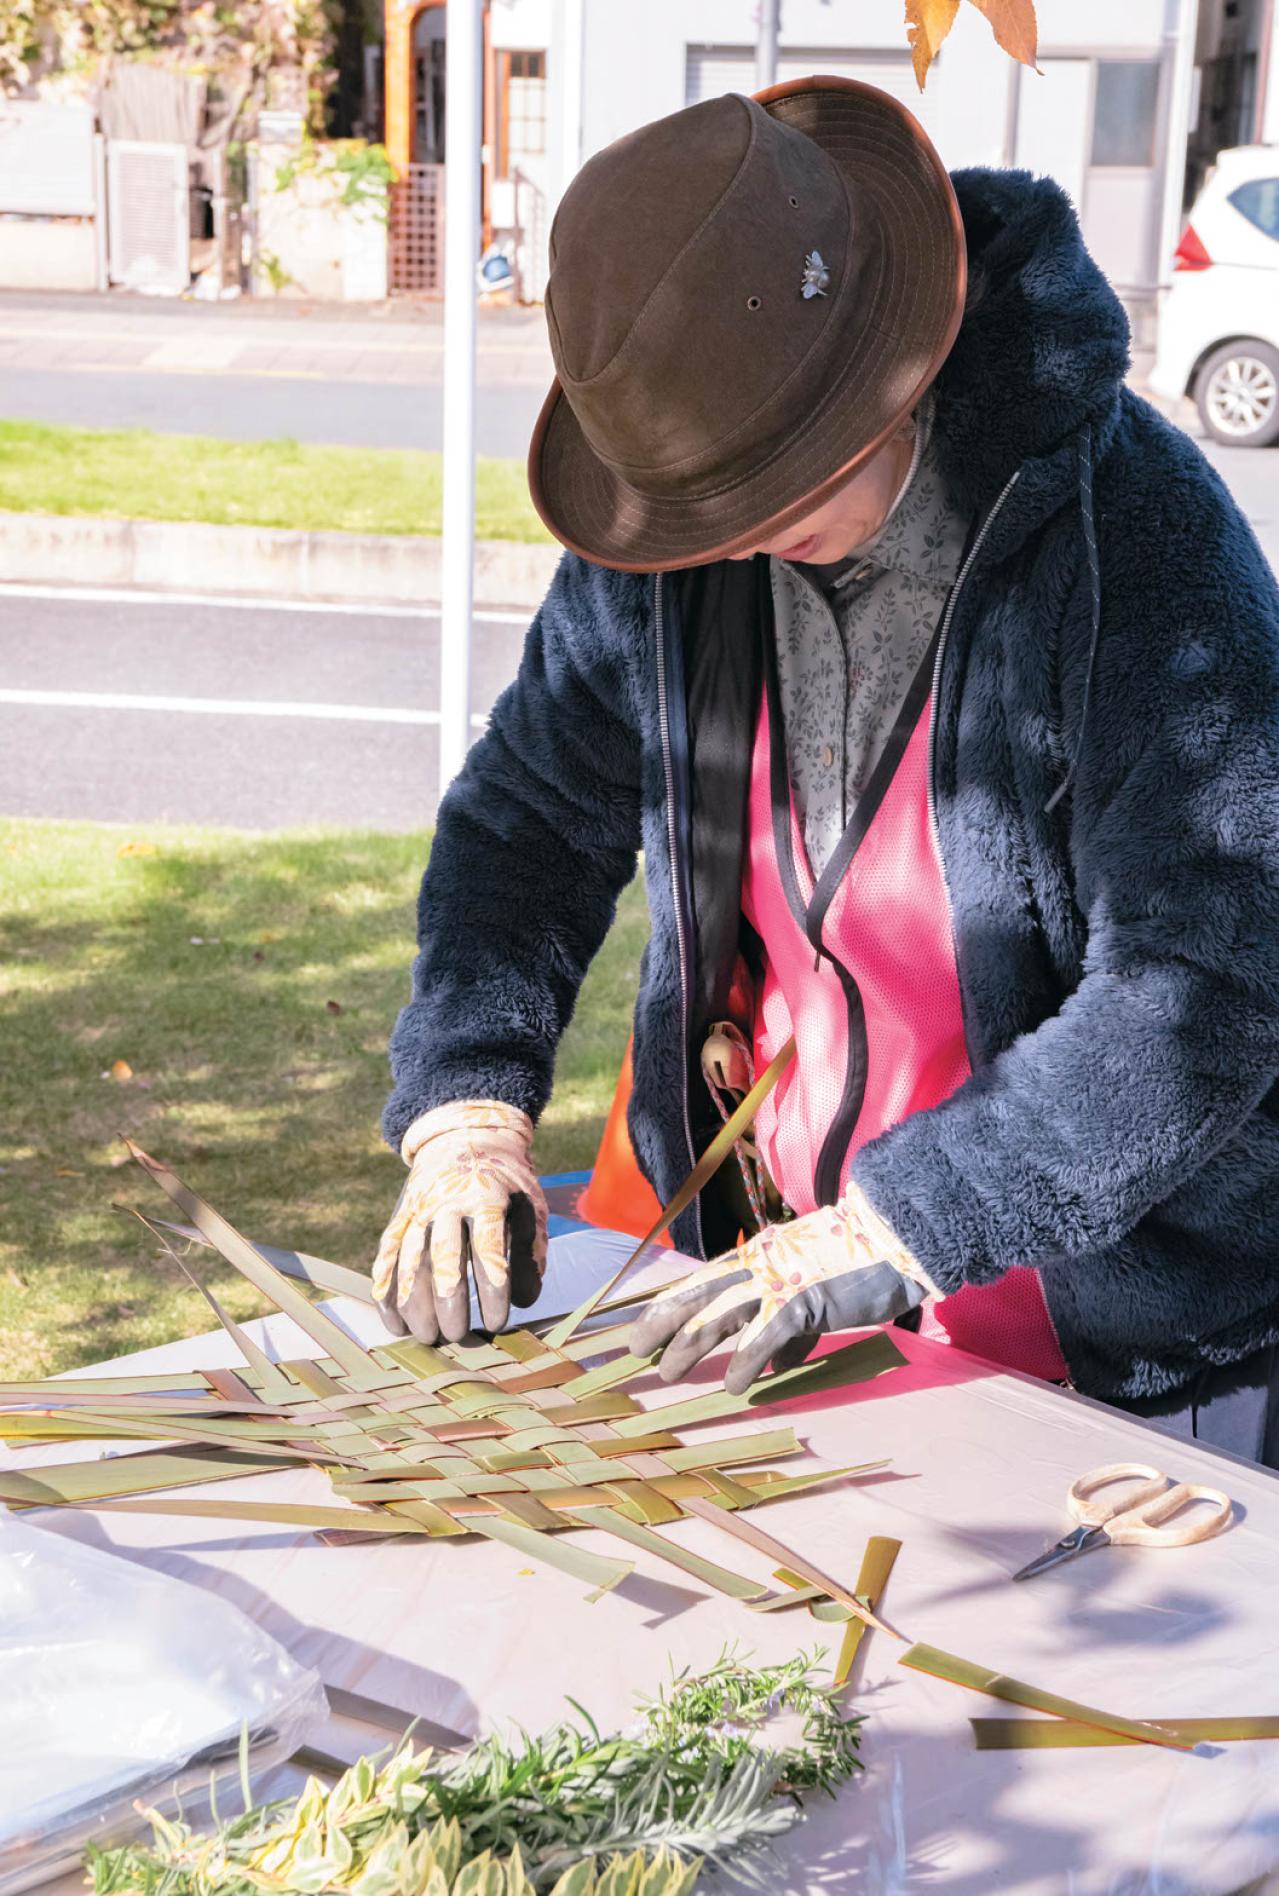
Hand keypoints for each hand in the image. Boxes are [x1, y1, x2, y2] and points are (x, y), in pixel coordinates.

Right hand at [373, 1101, 546, 1342]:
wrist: (464, 1135)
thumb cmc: (505, 1182)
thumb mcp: (528, 1206)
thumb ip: (530, 1253)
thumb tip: (526, 1301)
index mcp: (486, 1198)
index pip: (488, 1250)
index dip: (492, 1290)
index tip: (497, 1322)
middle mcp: (446, 1204)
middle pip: (444, 1258)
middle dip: (448, 1303)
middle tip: (456, 1336)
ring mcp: (418, 1210)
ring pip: (410, 1261)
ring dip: (414, 1304)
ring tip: (426, 1337)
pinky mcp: (398, 1218)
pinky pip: (387, 1257)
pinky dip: (387, 1292)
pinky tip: (394, 1322)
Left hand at [631, 1183, 932, 1394]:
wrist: (893, 1239)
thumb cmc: (857, 1263)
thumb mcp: (813, 1292)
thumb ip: (789, 1331)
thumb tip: (775, 1367)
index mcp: (758, 1257)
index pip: (702, 1282)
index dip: (670, 1306)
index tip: (643, 1329)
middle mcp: (758, 1265)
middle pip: (697, 1295)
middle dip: (662, 1323)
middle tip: (634, 1352)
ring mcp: (779, 1281)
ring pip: (719, 1313)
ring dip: (690, 1345)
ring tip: (668, 1373)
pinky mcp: (803, 1300)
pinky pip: (764, 1336)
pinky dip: (745, 1362)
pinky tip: (732, 1385)